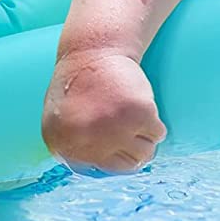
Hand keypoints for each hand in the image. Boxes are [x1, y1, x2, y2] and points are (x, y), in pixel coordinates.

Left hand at [42, 48, 165, 174]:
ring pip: (146, 152)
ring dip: (145, 135)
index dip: (112, 153)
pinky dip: (155, 121)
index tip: (111, 136)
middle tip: (125, 122)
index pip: (102, 170)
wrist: (92, 49)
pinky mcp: (137, 114)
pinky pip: (159, 133)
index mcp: (62, 145)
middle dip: (131, 146)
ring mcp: (111, 129)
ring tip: (129, 112)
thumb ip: (74, 148)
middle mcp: (84, 141)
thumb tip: (97, 171)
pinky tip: (138, 102)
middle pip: (128, 165)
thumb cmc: (80, 84)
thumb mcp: (60, 119)